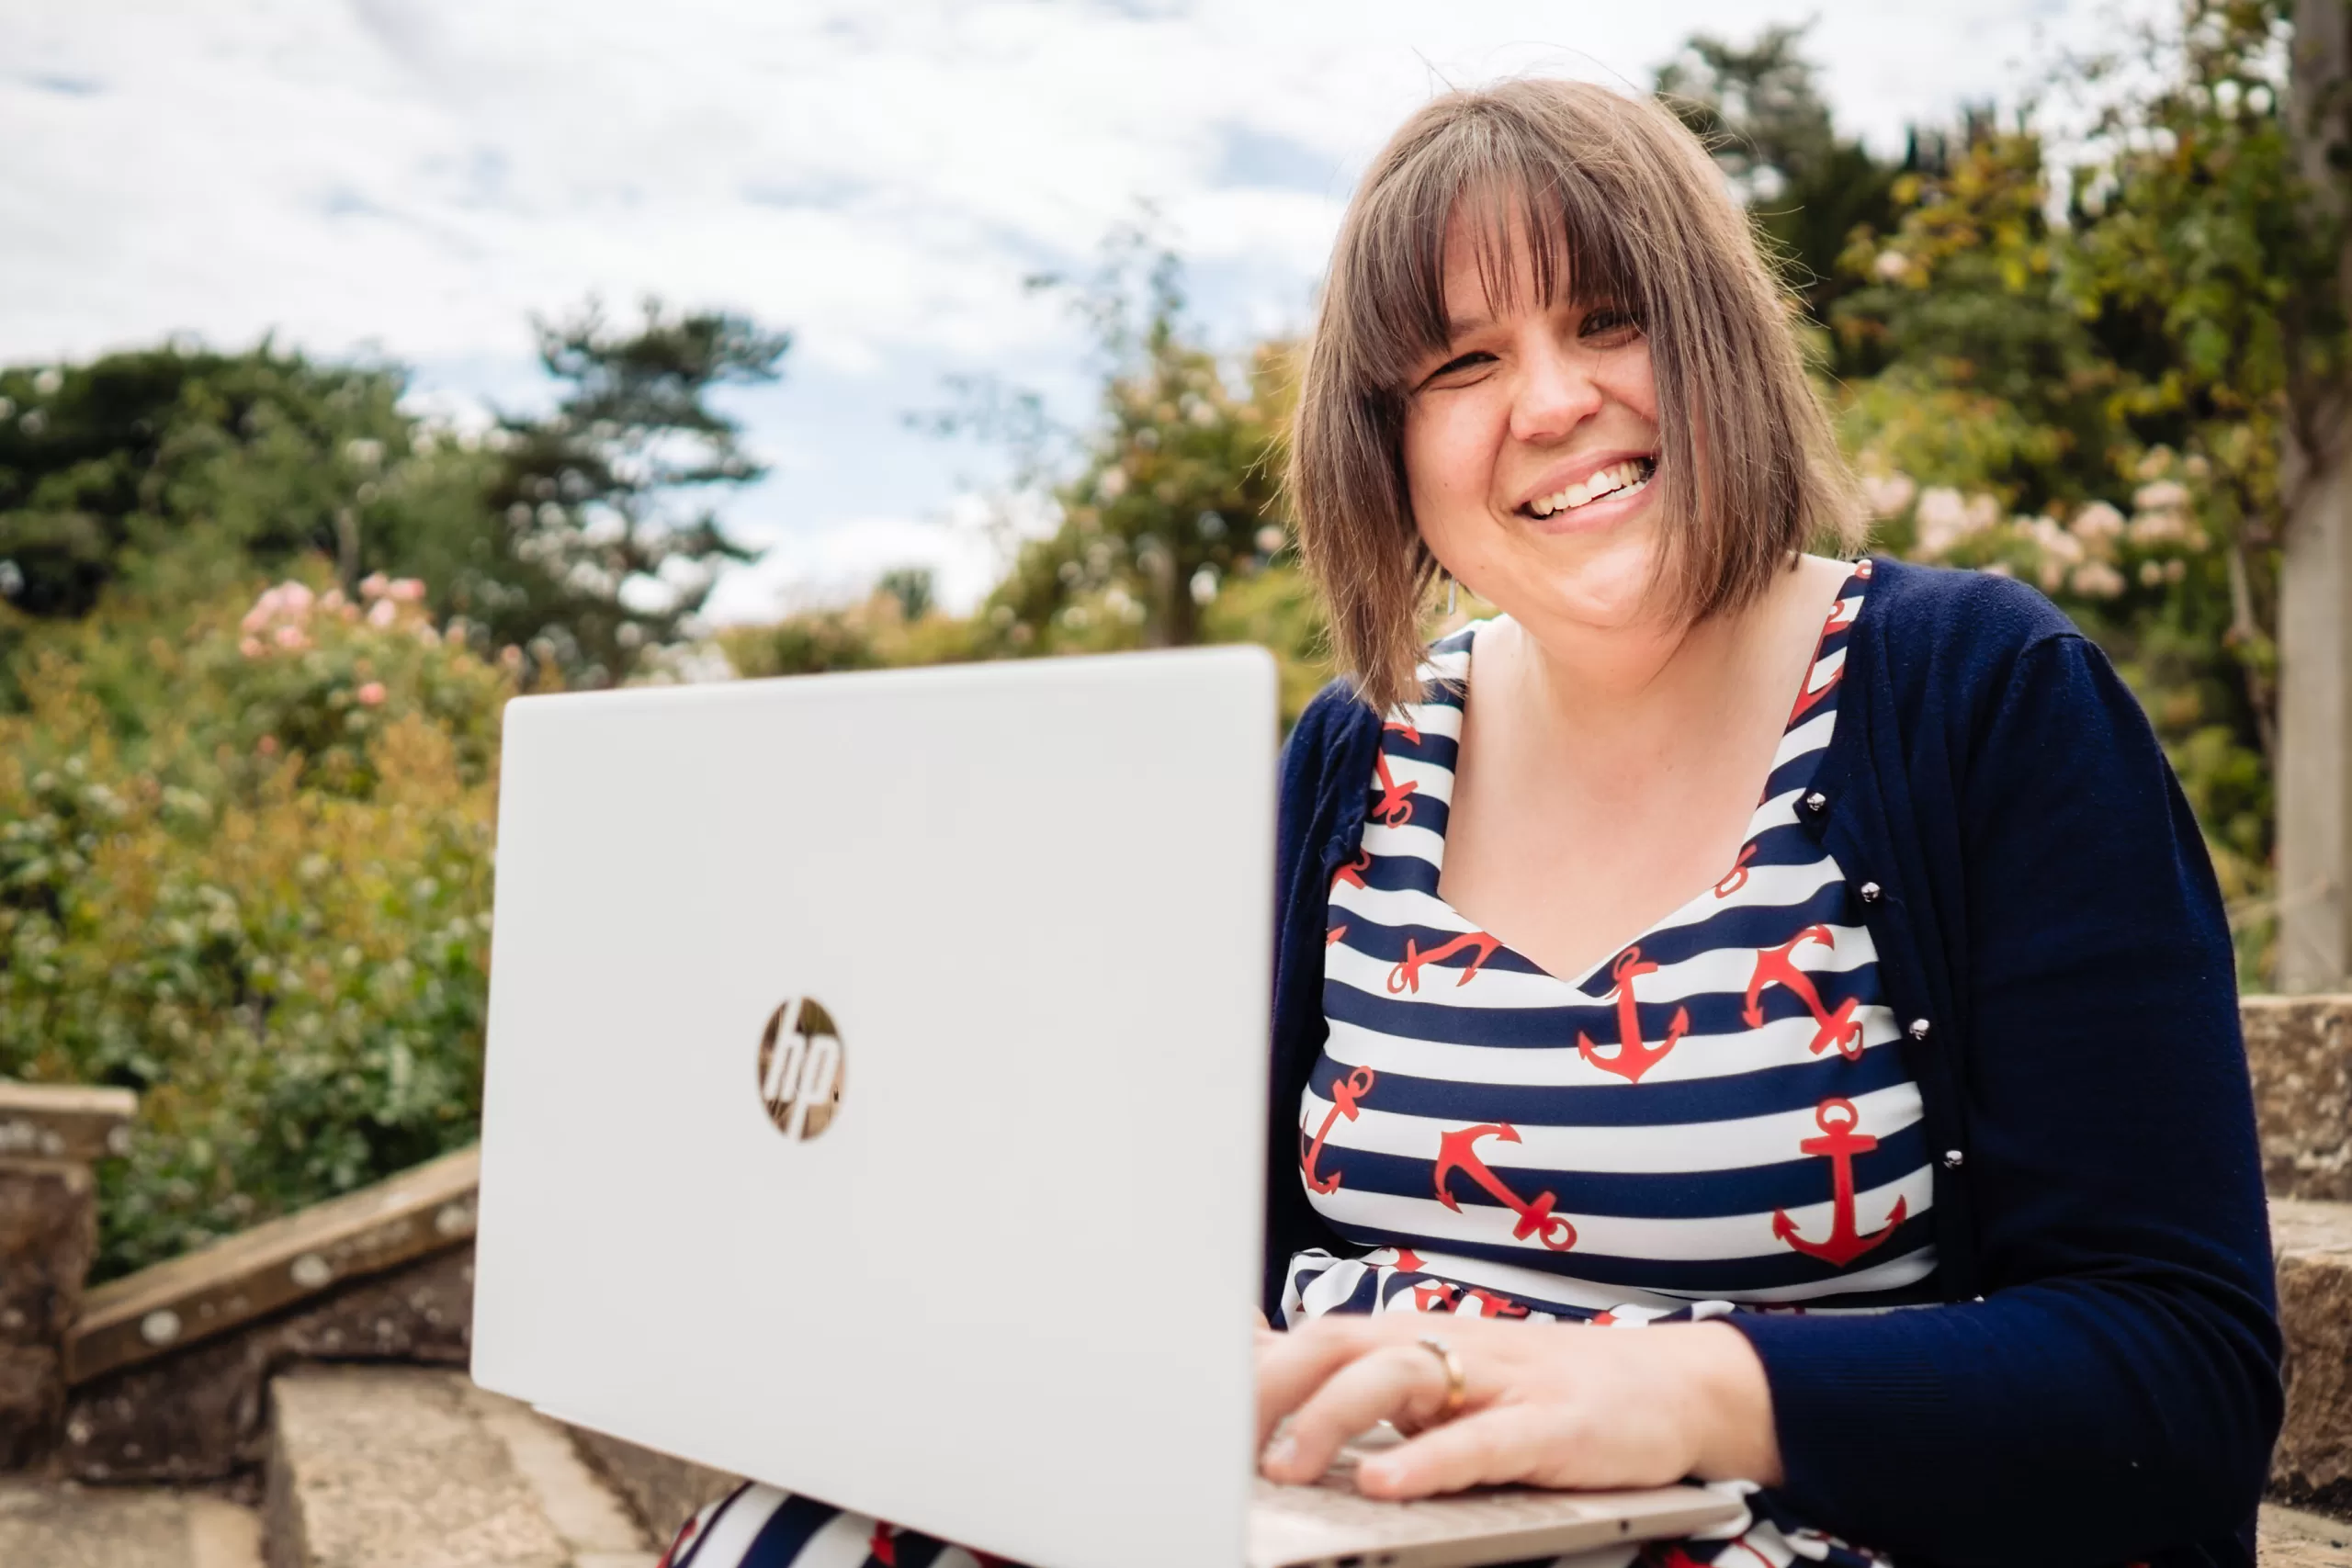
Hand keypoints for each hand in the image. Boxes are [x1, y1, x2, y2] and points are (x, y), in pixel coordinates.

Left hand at [1255, 1312, 1780, 1498]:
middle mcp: (1447, 1347)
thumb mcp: (1449, 1381)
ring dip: (1333, 1418)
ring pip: (1401, 1376)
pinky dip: (1433, 1458)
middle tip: (1210, 1436)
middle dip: (1267, 1384)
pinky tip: (1390, 1483)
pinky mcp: (1554, 1425)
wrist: (1673, 1384)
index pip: (1312, 1335)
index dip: (1244, 1360)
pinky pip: (1485, 1439)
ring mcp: (1502, 1381)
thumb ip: (1367, 1383)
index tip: (1177, 1390)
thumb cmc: (1544, 1390)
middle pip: (1338, 1342)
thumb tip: (1263, 1375)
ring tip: (1286, 1466)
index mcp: (1414, 1341)